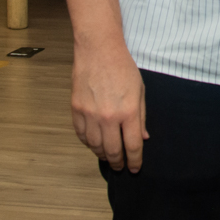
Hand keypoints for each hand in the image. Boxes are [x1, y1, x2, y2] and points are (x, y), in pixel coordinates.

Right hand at [70, 41, 147, 171]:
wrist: (99, 51)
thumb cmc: (123, 68)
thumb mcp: (140, 91)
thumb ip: (141, 117)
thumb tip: (142, 138)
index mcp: (128, 112)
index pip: (132, 146)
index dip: (134, 160)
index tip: (135, 168)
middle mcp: (108, 117)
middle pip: (112, 150)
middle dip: (117, 162)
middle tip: (120, 167)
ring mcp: (90, 114)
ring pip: (94, 146)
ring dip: (102, 154)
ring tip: (108, 156)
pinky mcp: (76, 110)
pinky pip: (81, 135)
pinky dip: (88, 143)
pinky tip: (94, 143)